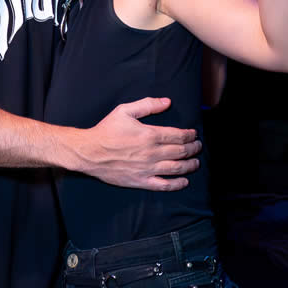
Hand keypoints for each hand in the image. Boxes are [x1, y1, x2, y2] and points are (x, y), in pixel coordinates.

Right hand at [79, 98, 200, 190]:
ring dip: (190, 165)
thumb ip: (147, 105)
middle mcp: (152, 153)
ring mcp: (147, 169)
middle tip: (198, 146)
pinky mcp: (141, 181)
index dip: (190, 135)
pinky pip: (164, 185)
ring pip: (177, 168)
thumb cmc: (106, 131)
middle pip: (182, 151)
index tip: (193, 134)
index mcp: (150, 135)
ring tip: (196, 162)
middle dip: (194, 148)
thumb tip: (167, 102)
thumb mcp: (124, 111)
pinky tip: (184, 181)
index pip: (179, 135)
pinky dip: (177, 184)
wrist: (89, 152)